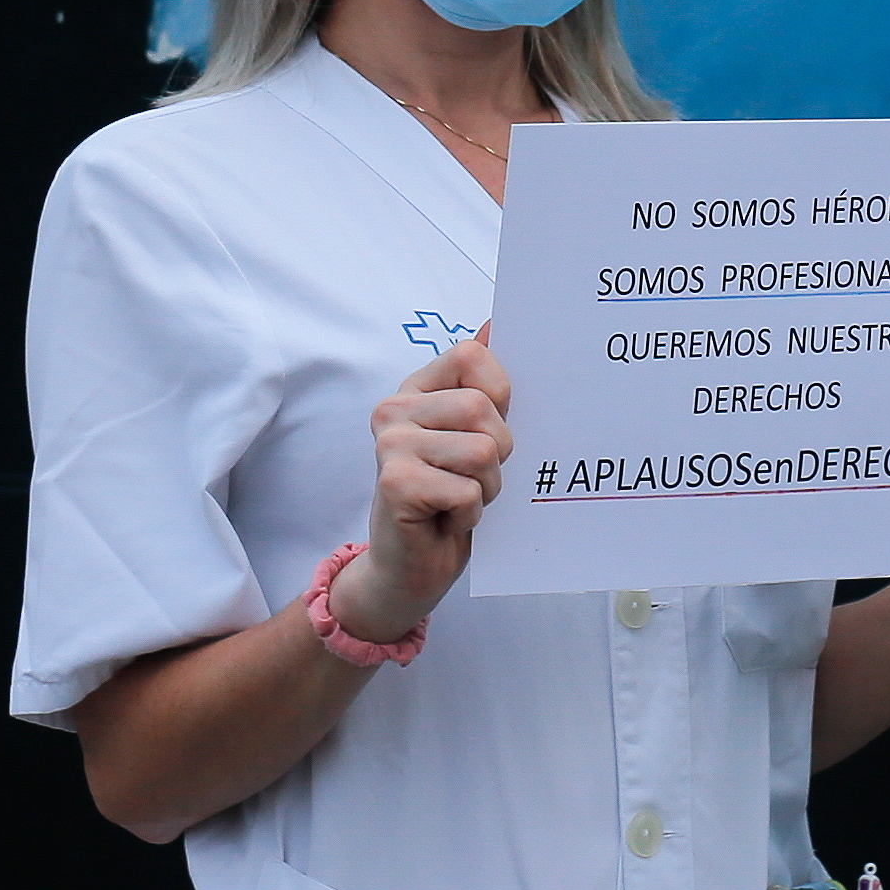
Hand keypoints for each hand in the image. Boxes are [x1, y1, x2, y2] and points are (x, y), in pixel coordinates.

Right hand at [342, 338, 512, 643]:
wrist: (411, 568)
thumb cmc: (450, 498)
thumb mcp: (474, 436)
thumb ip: (484, 384)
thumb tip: (495, 321)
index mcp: (417, 389)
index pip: (472, 355)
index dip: (500, 392)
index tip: (488, 427)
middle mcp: (394, 410)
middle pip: (484, 408)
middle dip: (498, 454)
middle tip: (472, 478)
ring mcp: (390, 445)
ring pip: (482, 451)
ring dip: (486, 488)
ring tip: (459, 499)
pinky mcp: (395, 484)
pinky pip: (468, 491)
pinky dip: (470, 515)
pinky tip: (446, 520)